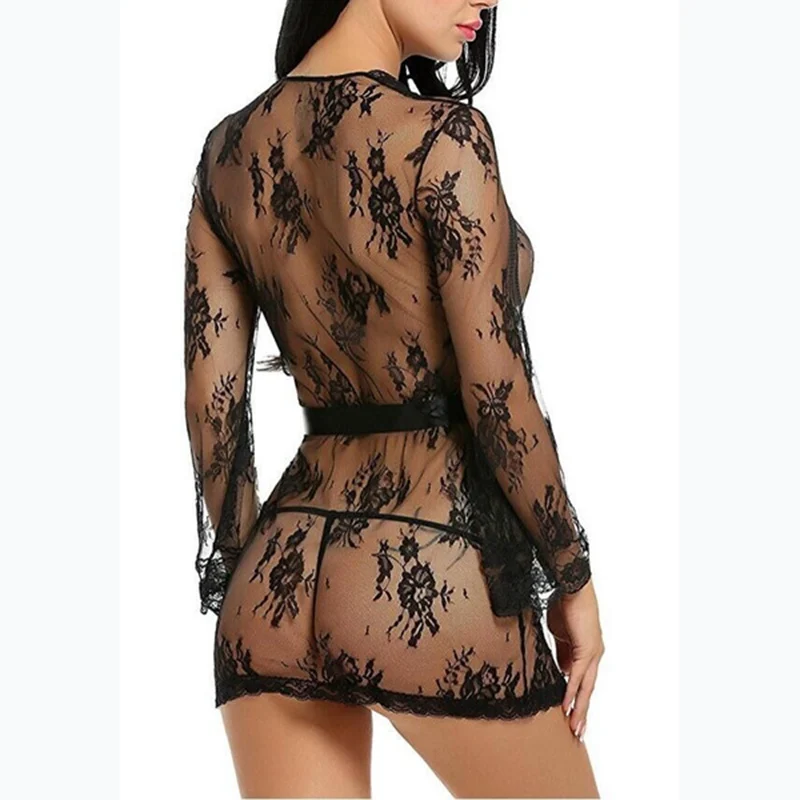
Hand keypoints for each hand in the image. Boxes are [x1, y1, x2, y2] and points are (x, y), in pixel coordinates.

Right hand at [546, 577, 603, 741]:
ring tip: (574, 727)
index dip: (577, 698)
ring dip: (579, 708)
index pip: (583, 680)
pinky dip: (572, 691)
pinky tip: (567, 705)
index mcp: (587, 650)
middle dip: (581, 711)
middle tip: (577, 732)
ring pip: (586, 687)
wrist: (572, 587)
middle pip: (588, 689)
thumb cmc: (564, 604)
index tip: (570, 714)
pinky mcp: (587, 650)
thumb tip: (560, 670)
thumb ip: (562, 651)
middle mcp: (594, 655)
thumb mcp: (560, 633)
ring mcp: (593, 653)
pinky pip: (578, 676)